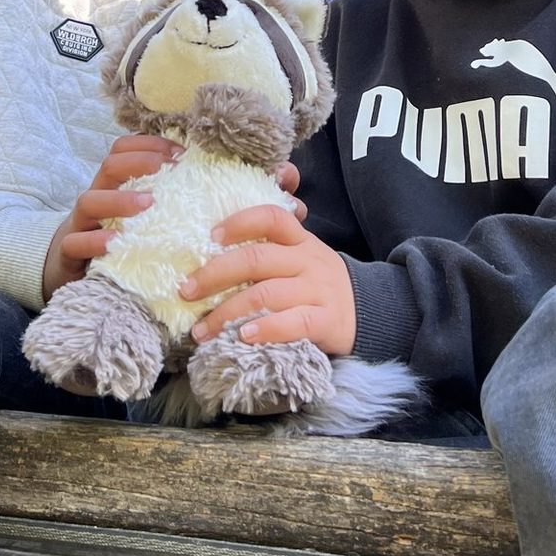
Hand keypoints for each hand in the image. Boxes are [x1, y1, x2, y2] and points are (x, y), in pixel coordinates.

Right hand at [41, 135, 178, 302]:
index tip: (181, 154)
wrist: (69, 269)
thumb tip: (199, 179)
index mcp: (112, 184)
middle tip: (168, 170)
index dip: (151, 145)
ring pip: (89, 201)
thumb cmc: (112, 236)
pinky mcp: (68, 252)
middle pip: (109, 166)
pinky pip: (76, 242)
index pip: (123, 149)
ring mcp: (79, 223)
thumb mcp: (133, 213)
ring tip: (148, 204)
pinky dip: (95, 240)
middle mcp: (96, 197)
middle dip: (139, 163)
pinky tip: (116, 241)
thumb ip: (157, 195)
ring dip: (120, 200)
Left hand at [180, 205, 354, 355]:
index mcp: (299, 240)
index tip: (210, 236)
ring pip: (267, 295)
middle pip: (257, 259)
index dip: (240, 223)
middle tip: (185, 291)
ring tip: (201, 331)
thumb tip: (210, 247)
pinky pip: (294, 324)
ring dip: (227, 313)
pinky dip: (265, 329)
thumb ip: (268, 248)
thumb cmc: (318, 283)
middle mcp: (307, 261)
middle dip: (215, 274)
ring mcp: (318, 291)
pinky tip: (242, 338)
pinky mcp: (326, 321)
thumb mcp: (301, 255)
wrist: (370, 310)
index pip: (271, 217)